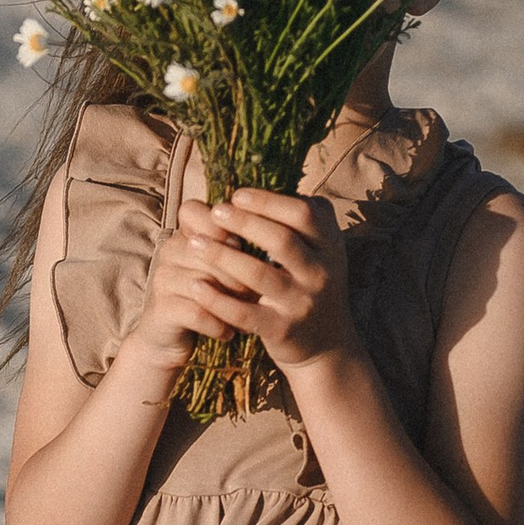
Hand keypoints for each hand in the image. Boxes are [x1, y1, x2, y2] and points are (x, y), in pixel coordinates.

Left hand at [172, 190, 352, 373]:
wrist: (327, 343)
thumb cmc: (310, 282)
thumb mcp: (320, 248)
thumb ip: (299, 218)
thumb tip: (259, 181)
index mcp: (330, 246)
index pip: (304, 214)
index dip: (269, 201)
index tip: (237, 195)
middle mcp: (320, 273)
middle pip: (281, 240)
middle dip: (244, 222)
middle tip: (214, 211)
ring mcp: (302, 303)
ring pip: (259, 275)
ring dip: (222, 256)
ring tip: (193, 243)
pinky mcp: (282, 331)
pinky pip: (245, 314)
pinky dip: (218, 300)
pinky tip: (195, 286)